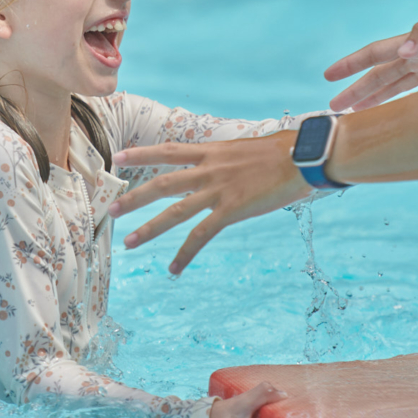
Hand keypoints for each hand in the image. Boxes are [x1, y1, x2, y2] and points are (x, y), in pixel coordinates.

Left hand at [109, 131, 309, 273]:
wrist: (303, 156)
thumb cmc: (286, 151)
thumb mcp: (250, 148)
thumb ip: (232, 158)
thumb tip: (232, 163)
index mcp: (213, 151)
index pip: (169, 151)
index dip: (141, 153)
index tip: (119, 157)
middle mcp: (210, 169)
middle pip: (163, 184)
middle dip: (135, 197)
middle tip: (114, 209)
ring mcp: (219, 190)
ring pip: (175, 211)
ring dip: (149, 229)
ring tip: (129, 244)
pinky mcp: (232, 209)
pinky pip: (201, 235)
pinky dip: (185, 254)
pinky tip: (174, 269)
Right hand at [325, 0, 417, 111]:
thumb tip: (404, 48)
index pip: (380, 53)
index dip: (353, 65)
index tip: (329, 76)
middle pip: (383, 74)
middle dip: (358, 90)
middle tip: (333, 108)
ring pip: (398, 86)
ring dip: (376, 99)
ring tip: (354, 114)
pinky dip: (405, 106)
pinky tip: (395, 118)